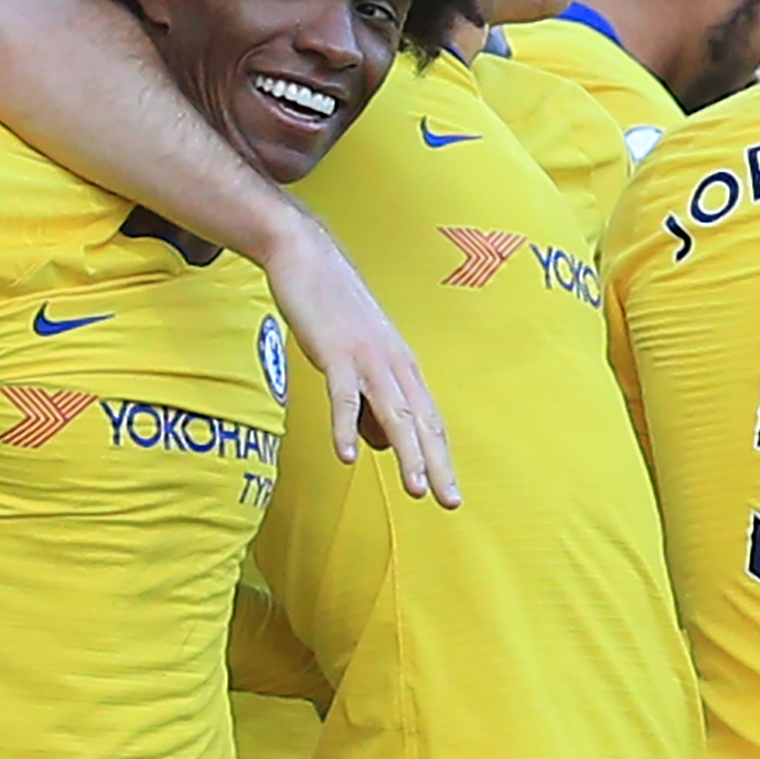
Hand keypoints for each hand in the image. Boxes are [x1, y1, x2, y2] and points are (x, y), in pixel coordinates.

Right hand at [260, 207, 459, 508]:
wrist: (308, 256)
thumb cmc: (334, 309)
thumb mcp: (359, 357)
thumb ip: (371, 400)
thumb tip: (377, 444)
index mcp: (403, 366)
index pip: (430, 420)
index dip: (442, 458)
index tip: (451, 493)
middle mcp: (394, 364)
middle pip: (422, 422)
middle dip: (438, 465)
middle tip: (449, 502)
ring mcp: (367, 357)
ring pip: (394, 412)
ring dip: (406, 453)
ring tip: (415, 490)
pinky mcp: (335, 351)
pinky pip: (343, 396)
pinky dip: (346, 427)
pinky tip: (347, 456)